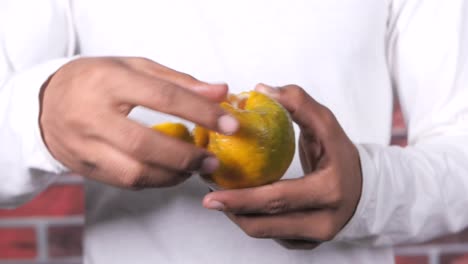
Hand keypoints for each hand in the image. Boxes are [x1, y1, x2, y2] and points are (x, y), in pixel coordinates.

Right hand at [40, 57, 238, 188]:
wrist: (45, 104)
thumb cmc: (96, 80)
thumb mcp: (134, 68)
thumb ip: (178, 81)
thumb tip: (220, 92)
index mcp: (107, 81)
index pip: (163, 98)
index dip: (201, 112)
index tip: (229, 124)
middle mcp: (92, 116)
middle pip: (145, 145)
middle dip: (187, 157)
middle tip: (212, 159)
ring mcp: (84, 146)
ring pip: (134, 172)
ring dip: (173, 175)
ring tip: (194, 168)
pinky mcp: (84, 168)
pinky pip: (125, 182)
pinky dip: (155, 181)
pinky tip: (171, 173)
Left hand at [202, 84, 361, 248]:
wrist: (364, 188)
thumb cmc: (340, 155)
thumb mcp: (327, 125)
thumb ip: (299, 103)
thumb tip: (262, 89)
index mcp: (329, 191)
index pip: (278, 198)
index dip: (242, 199)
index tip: (212, 194)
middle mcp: (324, 221)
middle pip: (266, 223)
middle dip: (231, 211)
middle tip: (208, 198)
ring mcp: (315, 237)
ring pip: (264, 233)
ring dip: (238, 217)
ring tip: (220, 197)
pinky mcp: (307, 244)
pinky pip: (271, 235)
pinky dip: (252, 221)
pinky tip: (240, 205)